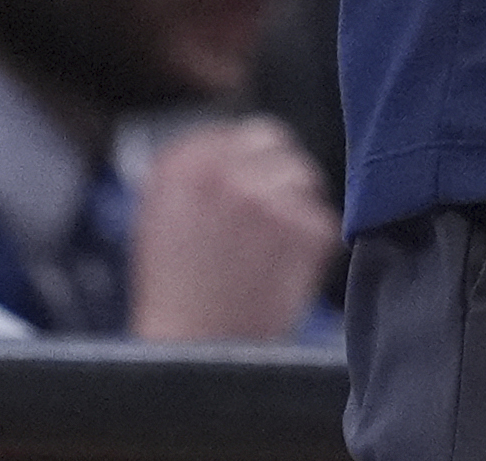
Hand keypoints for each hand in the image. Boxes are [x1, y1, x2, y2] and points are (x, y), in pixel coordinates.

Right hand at [124, 116, 338, 342]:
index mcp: (184, 164)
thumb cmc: (176, 294)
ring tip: (269, 253)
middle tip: (270, 215)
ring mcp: (269, 197)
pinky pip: (323, 219)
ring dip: (295, 207)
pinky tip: (282, 273)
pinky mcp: (306, 228)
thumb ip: (199, 172)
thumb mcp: (162, 217)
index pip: (241, 131)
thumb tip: (238, 142)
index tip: (249, 184)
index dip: (250, 160)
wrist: (193, 354)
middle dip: (277, 173)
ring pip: (304, 178)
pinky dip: (311, 244)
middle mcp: (226, 171)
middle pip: (277, 144)